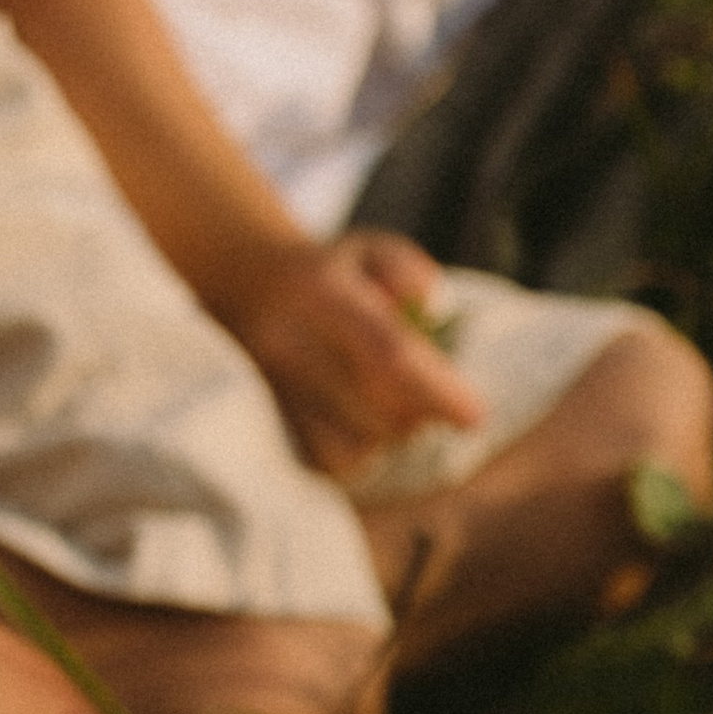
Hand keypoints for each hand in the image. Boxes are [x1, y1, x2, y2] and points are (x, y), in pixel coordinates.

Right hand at [229, 231, 486, 477]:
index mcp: (321, 295)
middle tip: (427, 399)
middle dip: (417, 415)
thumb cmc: (326, 272)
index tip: (474, 417)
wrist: (238, 284)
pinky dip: (357, 454)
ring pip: (354, 447)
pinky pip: (326, 464)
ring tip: (389, 410)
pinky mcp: (265, 422)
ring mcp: (272, 389)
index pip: (387, 354)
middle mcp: (290, 345)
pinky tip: (359, 426)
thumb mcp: (369, 250)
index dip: (436, 391)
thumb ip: (406, 270)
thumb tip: (432, 304)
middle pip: (377, 411)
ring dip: (387, 438)